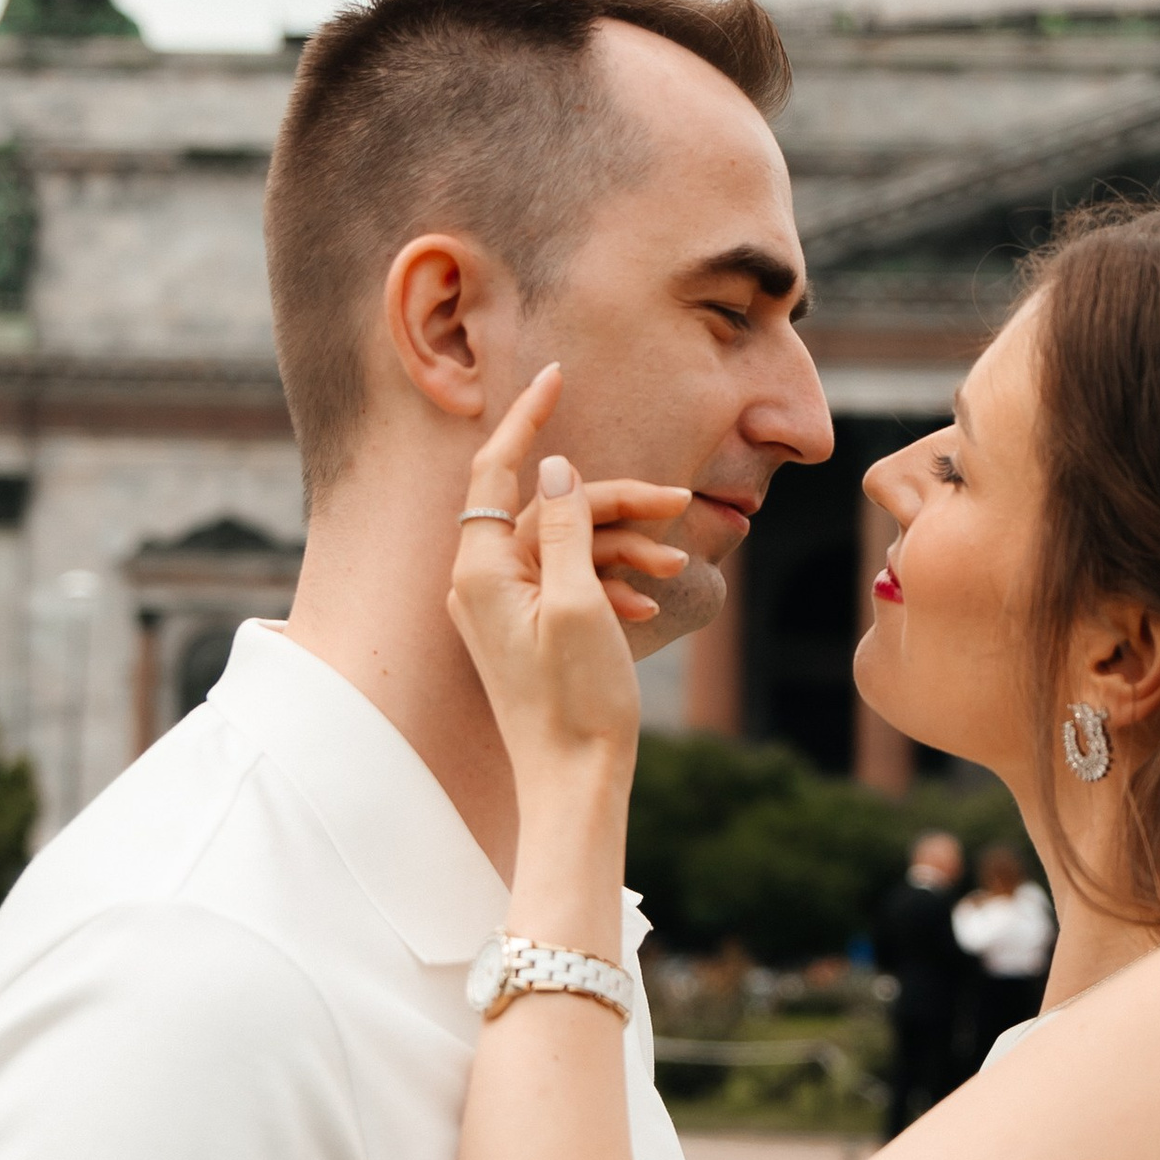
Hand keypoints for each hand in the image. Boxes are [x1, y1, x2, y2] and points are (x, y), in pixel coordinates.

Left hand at [448, 366, 689, 782]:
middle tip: (677, 503)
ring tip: (679, 565)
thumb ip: (566, 529)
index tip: (555, 374)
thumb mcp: (579, 604)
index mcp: (481, 571)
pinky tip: (649, 601)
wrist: (575, 785)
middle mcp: (483, 583)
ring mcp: (506, 607)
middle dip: (615, 503)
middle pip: (550, 510)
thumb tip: (555, 468)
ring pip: (569, 545)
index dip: (525, 419)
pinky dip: (612, 582)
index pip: (495, 471)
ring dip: (625, 547)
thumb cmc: (575, 702)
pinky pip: (572, 582)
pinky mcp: (531, 629)